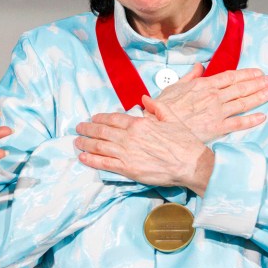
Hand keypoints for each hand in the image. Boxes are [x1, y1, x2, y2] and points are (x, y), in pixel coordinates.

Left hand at [75, 95, 213, 193]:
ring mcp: (127, 153)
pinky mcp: (127, 169)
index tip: (93, 118)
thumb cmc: (184, 142)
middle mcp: (129, 137)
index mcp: (139, 123)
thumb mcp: (172, 118)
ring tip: (77, 142)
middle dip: (88, 129)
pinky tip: (83, 157)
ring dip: (86, 143)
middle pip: (102, 131)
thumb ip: (157, 106)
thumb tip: (144, 98)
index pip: (113, 118)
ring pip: (99, 146)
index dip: (100, 118)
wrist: (190, 164)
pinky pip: (104, 163)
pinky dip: (91, 160)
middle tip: (79, 128)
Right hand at [156, 64, 267, 141]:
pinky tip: (262, 116)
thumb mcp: (174, 86)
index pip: (230, 76)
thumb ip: (189, 76)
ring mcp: (217, 112)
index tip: (257, 72)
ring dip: (259, 96)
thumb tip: (199, 67)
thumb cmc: (163, 107)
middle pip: (241, 88)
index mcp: (204, 85)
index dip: (246, 74)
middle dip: (258, 83)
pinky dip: (251, 119)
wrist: (159, 126)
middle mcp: (214, 96)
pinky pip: (238, 123)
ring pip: (243, 102)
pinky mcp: (217, 127)